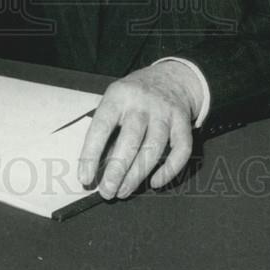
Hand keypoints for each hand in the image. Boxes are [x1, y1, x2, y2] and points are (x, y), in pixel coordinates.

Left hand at [77, 63, 201, 199]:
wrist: (170, 77)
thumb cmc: (134, 96)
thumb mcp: (115, 102)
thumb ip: (108, 131)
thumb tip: (98, 168)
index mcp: (118, 95)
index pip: (102, 126)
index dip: (91, 154)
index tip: (85, 178)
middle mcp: (142, 102)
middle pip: (130, 139)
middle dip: (117, 170)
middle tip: (107, 192)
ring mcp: (164, 111)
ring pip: (153, 147)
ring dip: (138, 174)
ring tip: (123, 191)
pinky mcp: (183, 121)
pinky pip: (180, 150)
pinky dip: (169, 170)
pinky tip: (155, 182)